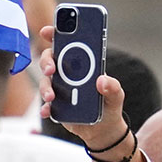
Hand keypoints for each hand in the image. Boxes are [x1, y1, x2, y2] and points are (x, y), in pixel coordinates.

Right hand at [36, 27, 128, 152]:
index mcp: (83, 64)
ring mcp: (59, 89)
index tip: (48, 30)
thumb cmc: (109, 105)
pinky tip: (48, 110)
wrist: (104, 130)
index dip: (56, 34)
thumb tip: (102, 80)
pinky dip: (45, 107)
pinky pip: (46, 104)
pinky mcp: (56, 105)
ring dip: (45, 87)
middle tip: (51, 69)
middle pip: (50, 59)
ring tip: (51, 97)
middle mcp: (68, 73)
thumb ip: (113, 87)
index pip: (67, 43)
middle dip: (46, 61)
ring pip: (45, 82)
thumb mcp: (116, 95)